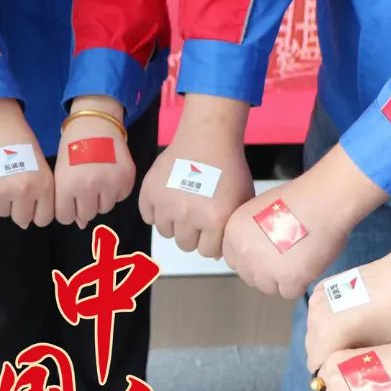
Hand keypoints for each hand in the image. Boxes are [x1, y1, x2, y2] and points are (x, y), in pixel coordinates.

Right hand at [0, 99, 53, 228]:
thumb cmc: (25, 147)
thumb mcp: (43, 170)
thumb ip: (42, 197)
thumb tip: (26, 225)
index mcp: (43, 187)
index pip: (43, 220)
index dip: (38, 212)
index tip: (33, 202)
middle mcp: (23, 192)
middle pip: (21, 220)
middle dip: (19, 209)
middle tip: (15, 189)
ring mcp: (0, 192)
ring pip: (2, 213)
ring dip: (3, 201)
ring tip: (3, 179)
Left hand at [54, 95, 134, 227]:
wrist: (96, 123)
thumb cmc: (73, 146)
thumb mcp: (62, 172)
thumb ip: (66, 199)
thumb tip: (81, 224)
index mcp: (67, 185)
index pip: (65, 217)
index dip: (67, 210)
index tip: (69, 200)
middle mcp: (89, 187)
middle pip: (87, 215)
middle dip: (84, 205)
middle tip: (85, 187)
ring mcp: (110, 183)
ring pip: (105, 208)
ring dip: (101, 198)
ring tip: (97, 178)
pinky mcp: (127, 179)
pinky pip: (120, 197)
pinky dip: (115, 190)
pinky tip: (109, 174)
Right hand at [139, 95, 252, 256]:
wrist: (208, 138)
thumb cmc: (228, 167)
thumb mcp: (242, 200)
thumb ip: (232, 228)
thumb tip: (219, 253)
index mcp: (215, 219)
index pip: (208, 252)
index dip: (212, 241)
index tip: (213, 228)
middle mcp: (189, 215)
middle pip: (185, 245)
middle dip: (193, 234)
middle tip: (197, 215)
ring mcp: (166, 203)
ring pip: (166, 232)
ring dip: (175, 223)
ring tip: (184, 205)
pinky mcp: (150, 192)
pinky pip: (148, 216)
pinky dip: (156, 211)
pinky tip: (169, 199)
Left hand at [221, 145, 386, 298]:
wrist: (323, 201)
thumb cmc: (298, 200)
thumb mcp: (259, 210)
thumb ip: (249, 234)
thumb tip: (254, 251)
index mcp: (234, 233)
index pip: (235, 261)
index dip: (252, 261)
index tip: (267, 256)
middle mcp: (244, 251)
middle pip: (250, 277)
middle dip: (267, 272)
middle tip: (286, 259)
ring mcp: (264, 267)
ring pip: (269, 288)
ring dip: (282, 280)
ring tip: (299, 260)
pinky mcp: (288, 279)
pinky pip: (289, 292)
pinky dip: (300, 283)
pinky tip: (307, 264)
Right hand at [306, 237, 390, 370]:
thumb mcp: (375, 349)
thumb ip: (351, 364)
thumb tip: (342, 372)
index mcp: (325, 335)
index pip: (315, 365)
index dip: (328, 373)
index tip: (344, 374)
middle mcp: (313, 317)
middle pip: (312, 347)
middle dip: (326, 355)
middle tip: (349, 358)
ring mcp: (316, 300)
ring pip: (314, 329)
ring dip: (326, 337)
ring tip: (349, 337)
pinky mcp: (322, 287)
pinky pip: (318, 312)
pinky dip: (327, 319)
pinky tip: (347, 317)